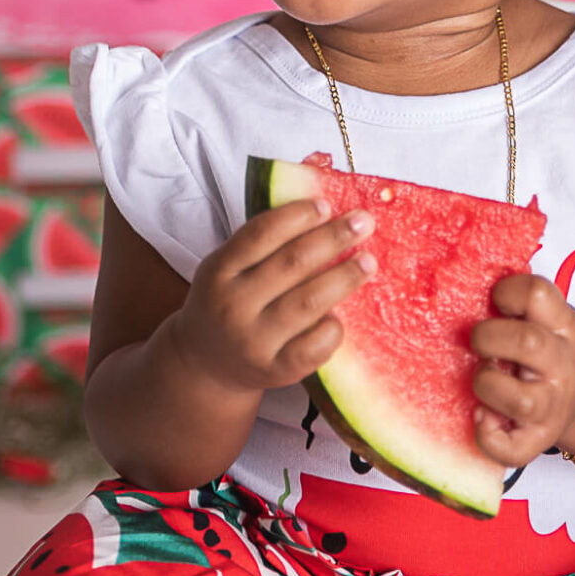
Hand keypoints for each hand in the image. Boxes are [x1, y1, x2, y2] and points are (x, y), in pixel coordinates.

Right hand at [168, 199, 376, 394]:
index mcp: (219, 271)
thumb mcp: (227, 268)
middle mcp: (233, 305)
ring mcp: (253, 341)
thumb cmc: (227, 302)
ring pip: (308, 303)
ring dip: (344, 277)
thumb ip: (261, 243)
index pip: (261, 234)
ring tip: (369, 262)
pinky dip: (333, 328)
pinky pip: (313, 347)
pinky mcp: (274, 371)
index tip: (327, 205)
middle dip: (333, 238)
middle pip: (292, 264)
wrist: (205, 365)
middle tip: (364, 222)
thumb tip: (322, 208)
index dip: (298, 216)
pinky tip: (343, 315)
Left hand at [469, 274, 574, 468]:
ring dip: (488, 384)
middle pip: (527, 343)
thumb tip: (468, 271)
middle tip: (479, 342)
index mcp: (563, 326)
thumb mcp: (549, 317)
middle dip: (488, 338)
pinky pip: (512, 450)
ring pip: (521, 399)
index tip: (496, 301)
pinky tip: (481, 417)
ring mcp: (552, 406)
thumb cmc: (551, 350)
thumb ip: (520, 302)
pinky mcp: (537, 440)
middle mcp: (562, 365)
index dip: (507, 292)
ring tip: (484, 377)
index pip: (536, 293)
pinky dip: (488, 436)